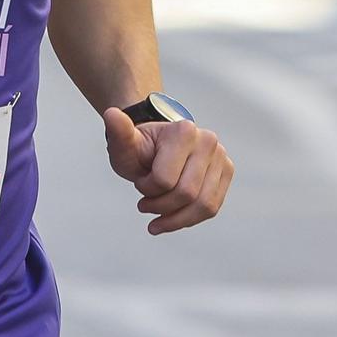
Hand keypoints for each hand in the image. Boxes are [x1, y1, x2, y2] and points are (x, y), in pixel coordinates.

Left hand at [102, 107, 234, 235]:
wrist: (156, 148)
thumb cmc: (138, 149)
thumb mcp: (123, 144)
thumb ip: (118, 132)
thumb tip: (110, 114)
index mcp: (184, 131)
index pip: (165, 180)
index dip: (147, 188)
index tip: (139, 182)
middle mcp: (208, 142)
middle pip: (186, 195)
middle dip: (161, 205)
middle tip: (145, 202)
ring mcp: (221, 157)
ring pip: (204, 206)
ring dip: (175, 219)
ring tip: (156, 218)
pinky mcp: (226, 173)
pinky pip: (211, 208)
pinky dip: (189, 219)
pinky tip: (170, 221)